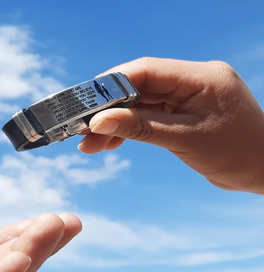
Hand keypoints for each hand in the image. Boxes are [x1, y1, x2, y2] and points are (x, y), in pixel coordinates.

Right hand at [78, 57, 263, 193]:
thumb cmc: (237, 154)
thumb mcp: (184, 140)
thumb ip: (140, 127)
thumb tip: (99, 122)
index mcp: (200, 77)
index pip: (145, 70)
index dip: (111, 85)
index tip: (85, 104)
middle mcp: (192, 80)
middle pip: (139, 88)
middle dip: (108, 110)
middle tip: (82, 130)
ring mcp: (187, 95)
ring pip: (141, 103)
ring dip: (116, 122)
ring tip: (90, 144)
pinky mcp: (183, 111)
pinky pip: (150, 114)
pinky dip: (131, 128)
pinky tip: (110, 141)